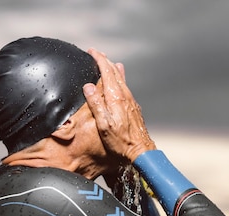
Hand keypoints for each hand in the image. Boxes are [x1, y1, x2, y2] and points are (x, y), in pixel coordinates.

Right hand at [83, 48, 155, 163]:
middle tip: (97, 54)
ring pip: (121, 78)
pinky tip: (120, 79)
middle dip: (105, 60)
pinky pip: (125, 86)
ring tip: (108, 62)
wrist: (140, 150)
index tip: (91, 51)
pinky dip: (119, 78)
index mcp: (116, 98)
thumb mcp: (104, 124)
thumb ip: (96, 104)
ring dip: (113, 68)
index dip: (99, 59)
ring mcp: (131, 101)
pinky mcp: (133, 107)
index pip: (107, 71)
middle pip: (115, 72)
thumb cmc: (122, 142)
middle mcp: (125, 96)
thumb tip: (88, 87)